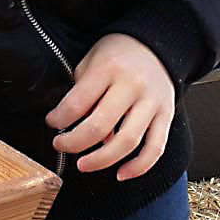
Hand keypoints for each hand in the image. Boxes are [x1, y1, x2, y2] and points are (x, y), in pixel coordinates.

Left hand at [47, 34, 174, 180]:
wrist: (156, 45)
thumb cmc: (118, 54)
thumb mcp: (92, 60)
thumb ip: (82, 92)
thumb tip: (76, 128)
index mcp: (109, 68)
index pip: (77, 103)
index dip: (58, 119)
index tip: (52, 122)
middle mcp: (132, 86)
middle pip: (99, 126)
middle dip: (74, 143)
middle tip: (61, 145)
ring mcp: (152, 102)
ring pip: (127, 142)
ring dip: (101, 160)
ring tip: (83, 164)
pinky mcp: (167, 115)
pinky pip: (155, 148)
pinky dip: (139, 167)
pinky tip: (121, 174)